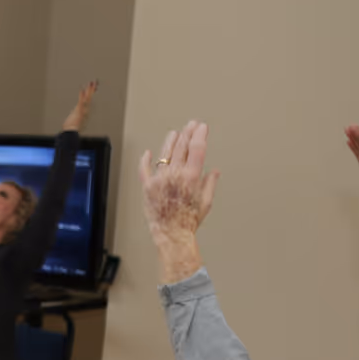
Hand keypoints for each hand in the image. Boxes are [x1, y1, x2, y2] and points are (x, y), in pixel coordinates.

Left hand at [62, 80, 97, 132]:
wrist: (71, 132)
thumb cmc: (71, 128)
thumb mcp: (74, 121)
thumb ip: (74, 117)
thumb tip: (72, 116)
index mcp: (84, 111)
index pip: (88, 100)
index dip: (90, 94)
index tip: (93, 88)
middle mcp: (85, 109)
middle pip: (89, 97)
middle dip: (92, 90)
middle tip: (95, 82)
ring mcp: (82, 109)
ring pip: (87, 98)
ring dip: (89, 90)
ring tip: (91, 83)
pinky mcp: (78, 110)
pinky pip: (80, 101)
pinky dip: (81, 95)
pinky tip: (82, 89)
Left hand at [137, 121, 218, 280]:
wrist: (172, 234)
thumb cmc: (189, 221)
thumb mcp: (206, 202)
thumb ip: (209, 183)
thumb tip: (214, 172)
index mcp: (192, 177)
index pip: (197, 148)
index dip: (200, 134)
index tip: (202, 127)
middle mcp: (175, 175)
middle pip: (181, 147)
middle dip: (188, 133)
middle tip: (191, 125)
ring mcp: (159, 180)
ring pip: (165, 154)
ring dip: (171, 141)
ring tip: (175, 133)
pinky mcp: (147, 187)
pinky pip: (144, 169)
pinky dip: (145, 159)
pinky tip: (148, 152)